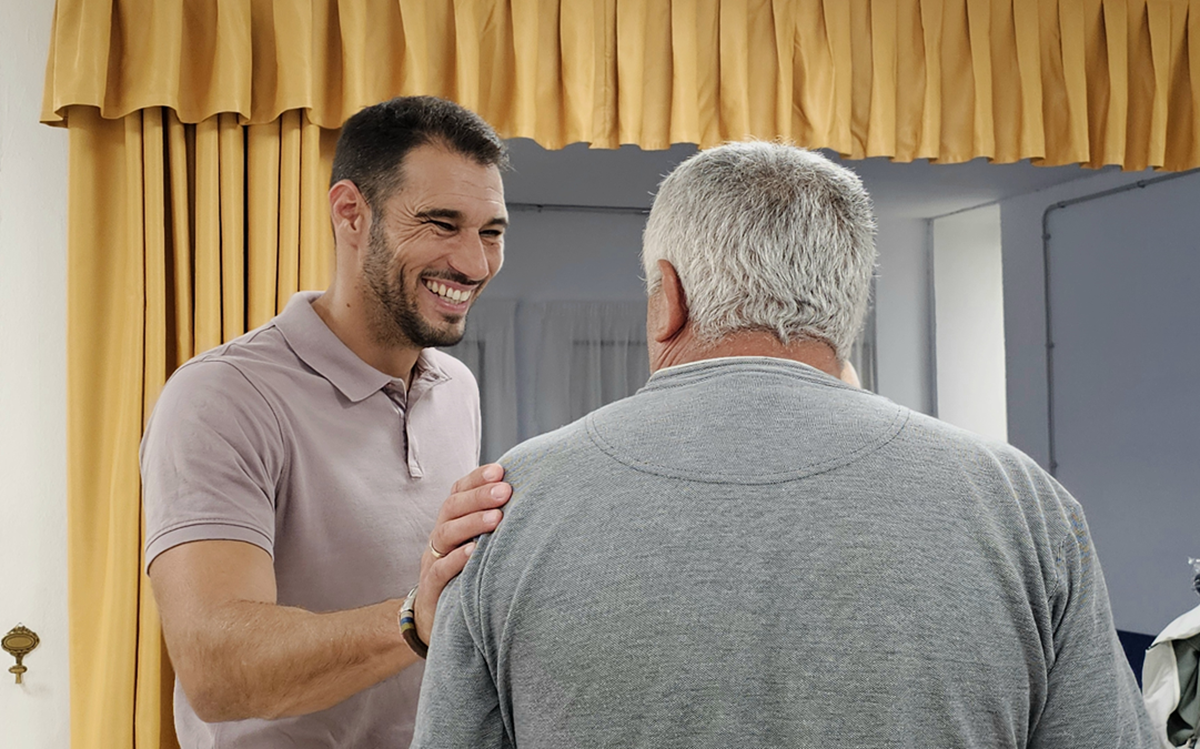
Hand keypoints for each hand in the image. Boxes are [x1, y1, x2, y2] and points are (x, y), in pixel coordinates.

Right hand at [414, 463, 510, 643]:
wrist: (437, 618)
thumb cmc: (468, 574)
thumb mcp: (480, 546)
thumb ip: (496, 524)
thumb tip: (534, 498)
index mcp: (452, 522)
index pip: (458, 492)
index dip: (476, 479)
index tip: (500, 470)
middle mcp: (440, 537)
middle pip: (452, 507)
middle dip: (479, 496)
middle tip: (505, 491)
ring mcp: (432, 561)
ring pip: (445, 534)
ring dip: (471, 523)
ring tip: (497, 518)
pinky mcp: (430, 589)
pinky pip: (439, 570)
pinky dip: (456, 560)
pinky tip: (474, 552)